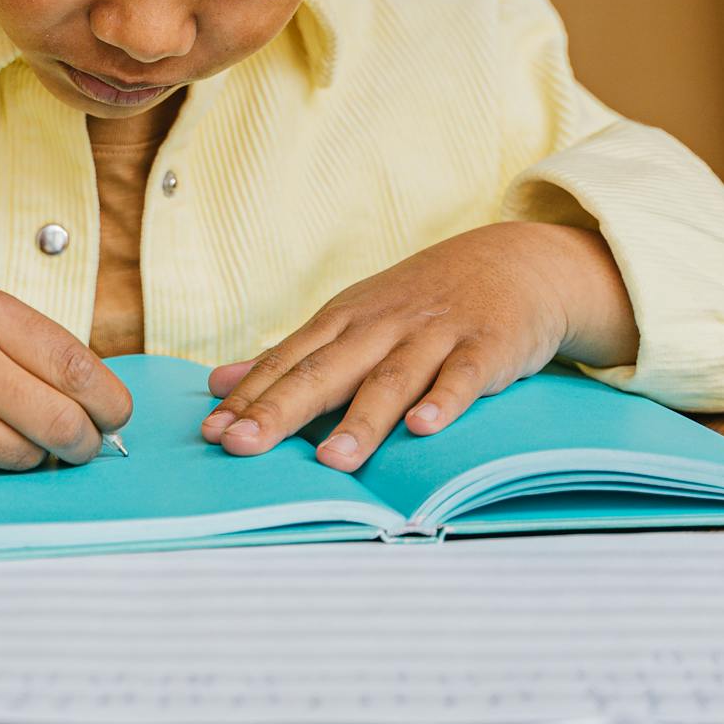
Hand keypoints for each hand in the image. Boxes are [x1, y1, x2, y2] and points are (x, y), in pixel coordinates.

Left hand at [200, 221, 637, 472]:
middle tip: (242, 446)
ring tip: (331, 460)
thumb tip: (218, 382)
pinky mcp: (485, 347)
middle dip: (281, 410)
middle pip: (325, 372)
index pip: (286, 363)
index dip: (248, 398)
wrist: (512, 262)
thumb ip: (289, 356)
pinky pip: (462, 377)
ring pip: (391, 380)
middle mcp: (381, 326)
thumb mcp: (350, 318)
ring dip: (360, 420)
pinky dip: (444, 401)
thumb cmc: (420, 302)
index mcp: (343, 321)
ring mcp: (433, 336)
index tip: (211, 434)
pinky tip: (424, 427)